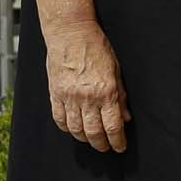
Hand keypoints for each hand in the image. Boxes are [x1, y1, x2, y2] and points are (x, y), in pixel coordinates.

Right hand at [44, 14, 131, 151]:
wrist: (70, 33)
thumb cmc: (96, 47)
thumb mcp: (116, 70)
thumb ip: (120, 96)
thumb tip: (125, 117)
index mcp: (106, 91)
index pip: (112, 126)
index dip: (117, 141)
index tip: (120, 147)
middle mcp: (87, 97)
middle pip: (94, 133)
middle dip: (102, 144)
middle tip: (106, 147)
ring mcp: (69, 97)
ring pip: (75, 130)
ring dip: (85, 139)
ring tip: (91, 140)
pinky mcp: (55, 94)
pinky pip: (59, 119)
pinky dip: (67, 128)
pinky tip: (73, 129)